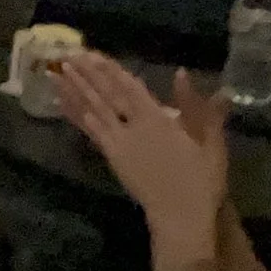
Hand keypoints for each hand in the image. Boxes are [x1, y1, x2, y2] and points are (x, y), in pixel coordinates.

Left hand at [57, 53, 228, 261]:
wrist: (182, 216)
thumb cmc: (202, 181)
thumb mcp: (210, 142)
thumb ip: (197, 107)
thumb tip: (182, 73)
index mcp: (159, 120)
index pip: (130, 87)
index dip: (111, 69)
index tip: (94, 54)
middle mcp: (134, 127)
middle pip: (106, 94)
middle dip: (88, 73)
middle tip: (70, 54)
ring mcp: (120, 143)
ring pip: (93, 110)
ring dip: (76, 90)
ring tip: (59, 71)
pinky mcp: (112, 158)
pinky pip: (91, 131)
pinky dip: (76, 116)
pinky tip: (64, 104)